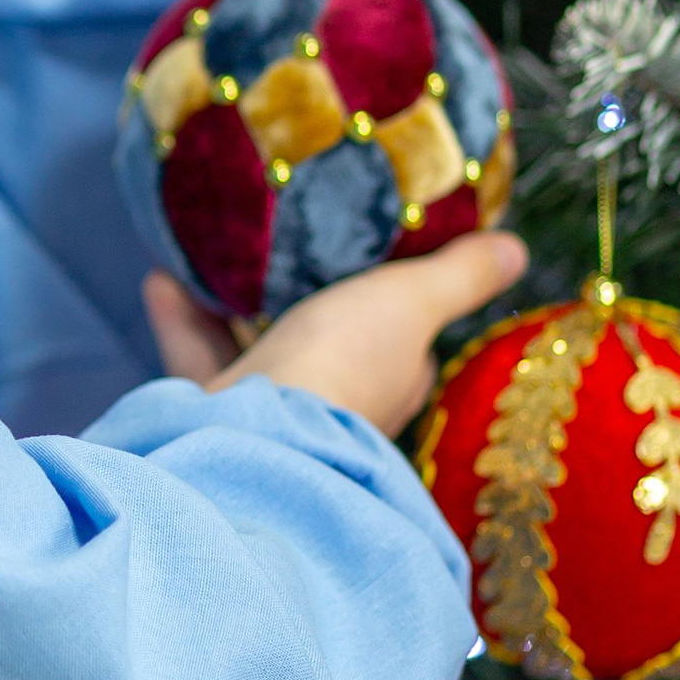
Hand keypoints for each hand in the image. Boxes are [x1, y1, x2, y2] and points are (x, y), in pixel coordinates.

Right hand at [144, 229, 529, 438]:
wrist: (254, 431)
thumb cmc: (346, 364)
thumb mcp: (411, 301)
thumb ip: (459, 275)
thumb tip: (517, 249)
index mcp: (390, 384)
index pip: (404, 344)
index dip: (401, 306)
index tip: (383, 259)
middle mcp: (334, 404)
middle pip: (326, 345)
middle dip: (308, 302)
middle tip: (289, 248)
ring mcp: (272, 411)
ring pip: (256, 350)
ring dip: (236, 304)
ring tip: (217, 255)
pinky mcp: (217, 411)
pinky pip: (199, 358)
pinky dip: (182, 318)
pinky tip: (161, 276)